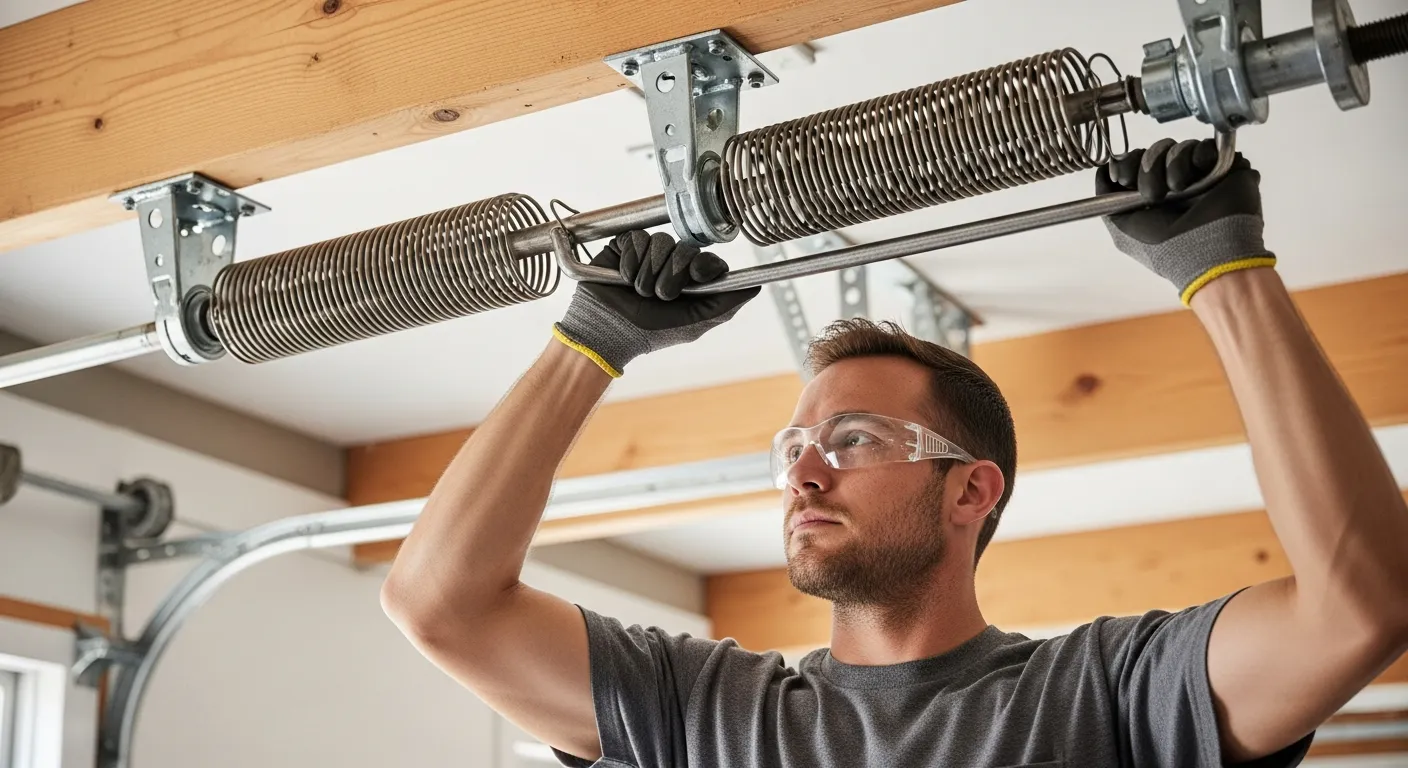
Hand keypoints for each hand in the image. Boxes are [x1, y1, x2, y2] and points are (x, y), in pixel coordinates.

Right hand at [553, 230, 759, 376]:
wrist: (607, 331)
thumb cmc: (650, 333)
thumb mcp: (695, 323)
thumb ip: (725, 304)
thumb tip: (756, 286)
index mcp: (691, 280)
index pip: (708, 259)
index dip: (704, 265)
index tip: (696, 277)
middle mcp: (671, 264)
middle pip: (686, 248)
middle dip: (672, 275)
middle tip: (659, 295)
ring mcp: (648, 254)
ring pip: (661, 242)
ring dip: (649, 274)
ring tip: (638, 292)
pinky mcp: (625, 246)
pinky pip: (637, 239)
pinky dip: (631, 263)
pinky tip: (624, 279)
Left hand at [1096, 137, 1275, 305]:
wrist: (1208, 251)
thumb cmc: (1165, 248)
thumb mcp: (1122, 229)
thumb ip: (1107, 199)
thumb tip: (1104, 171)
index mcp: (1150, 194)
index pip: (1134, 161)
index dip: (1126, 163)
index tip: (1124, 178)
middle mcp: (1172, 182)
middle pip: (1154, 151)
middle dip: (1148, 168)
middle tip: (1154, 194)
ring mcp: (1198, 174)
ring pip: (1178, 147)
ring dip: (1174, 167)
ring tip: (1180, 190)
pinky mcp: (1223, 167)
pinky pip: (1205, 146)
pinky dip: (1200, 157)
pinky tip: (1202, 178)